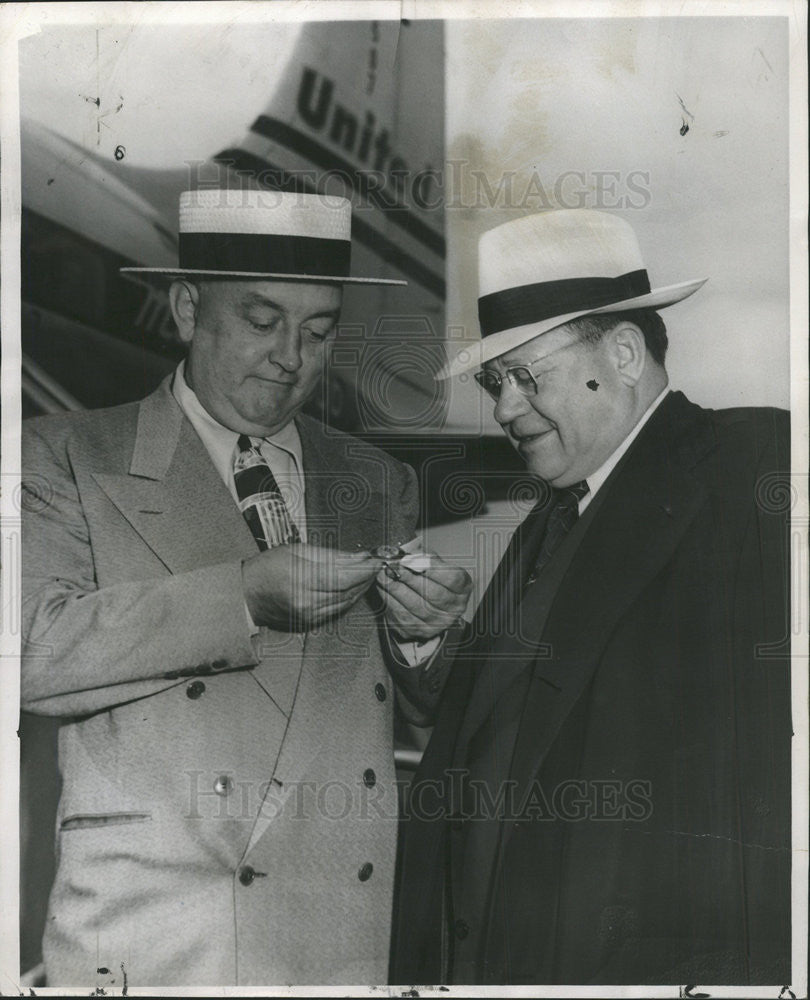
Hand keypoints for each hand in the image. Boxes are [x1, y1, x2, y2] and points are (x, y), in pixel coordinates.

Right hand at [242, 544, 381, 630]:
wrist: (247, 593)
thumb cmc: (268, 567)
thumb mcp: (299, 550)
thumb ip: (332, 556)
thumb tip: (360, 557)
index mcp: (303, 579)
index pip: (345, 576)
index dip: (366, 568)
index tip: (379, 559)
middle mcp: (308, 601)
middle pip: (349, 590)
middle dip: (367, 576)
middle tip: (377, 563)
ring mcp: (310, 615)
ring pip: (347, 601)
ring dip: (361, 587)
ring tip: (368, 572)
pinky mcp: (311, 622)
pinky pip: (338, 609)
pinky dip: (350, 597)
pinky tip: (354, 585)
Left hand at [375, 552, 471, 641]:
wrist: (426, 603)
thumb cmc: (432, 580)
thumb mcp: (435, 565)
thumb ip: (426, 558)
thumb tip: (410, 556)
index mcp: (462, 589)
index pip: (451, 578)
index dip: (431, 568)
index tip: (411, 559)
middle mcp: (453, 609)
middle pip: (433, 594)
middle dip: (410, 578)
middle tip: (394, 566)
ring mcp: (436, 623)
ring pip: (414, 605)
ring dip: (396, 588)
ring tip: (384, 574)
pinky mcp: (418, 630)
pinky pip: (401, 615)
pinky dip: (389, 599)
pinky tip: (384, 587)